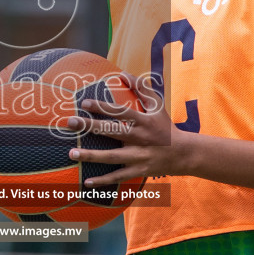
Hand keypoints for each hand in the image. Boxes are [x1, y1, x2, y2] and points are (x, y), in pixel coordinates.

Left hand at [64, 74, 186, 186]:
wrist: (183, 153)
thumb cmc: (165, 126)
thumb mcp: (157, 105)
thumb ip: (141, 88)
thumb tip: (123, 73)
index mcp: (144, 120)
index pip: (120, 111)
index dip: (102, 107)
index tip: (84, 103)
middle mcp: (140, 138)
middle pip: (112, 131)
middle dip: (90, 126)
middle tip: (70, 122)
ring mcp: (139, 156)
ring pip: (112, 156)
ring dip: (91, 156)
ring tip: (71, 153)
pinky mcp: (139, 170)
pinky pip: (118, 176)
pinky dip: (103, 181)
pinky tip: (87, 182)